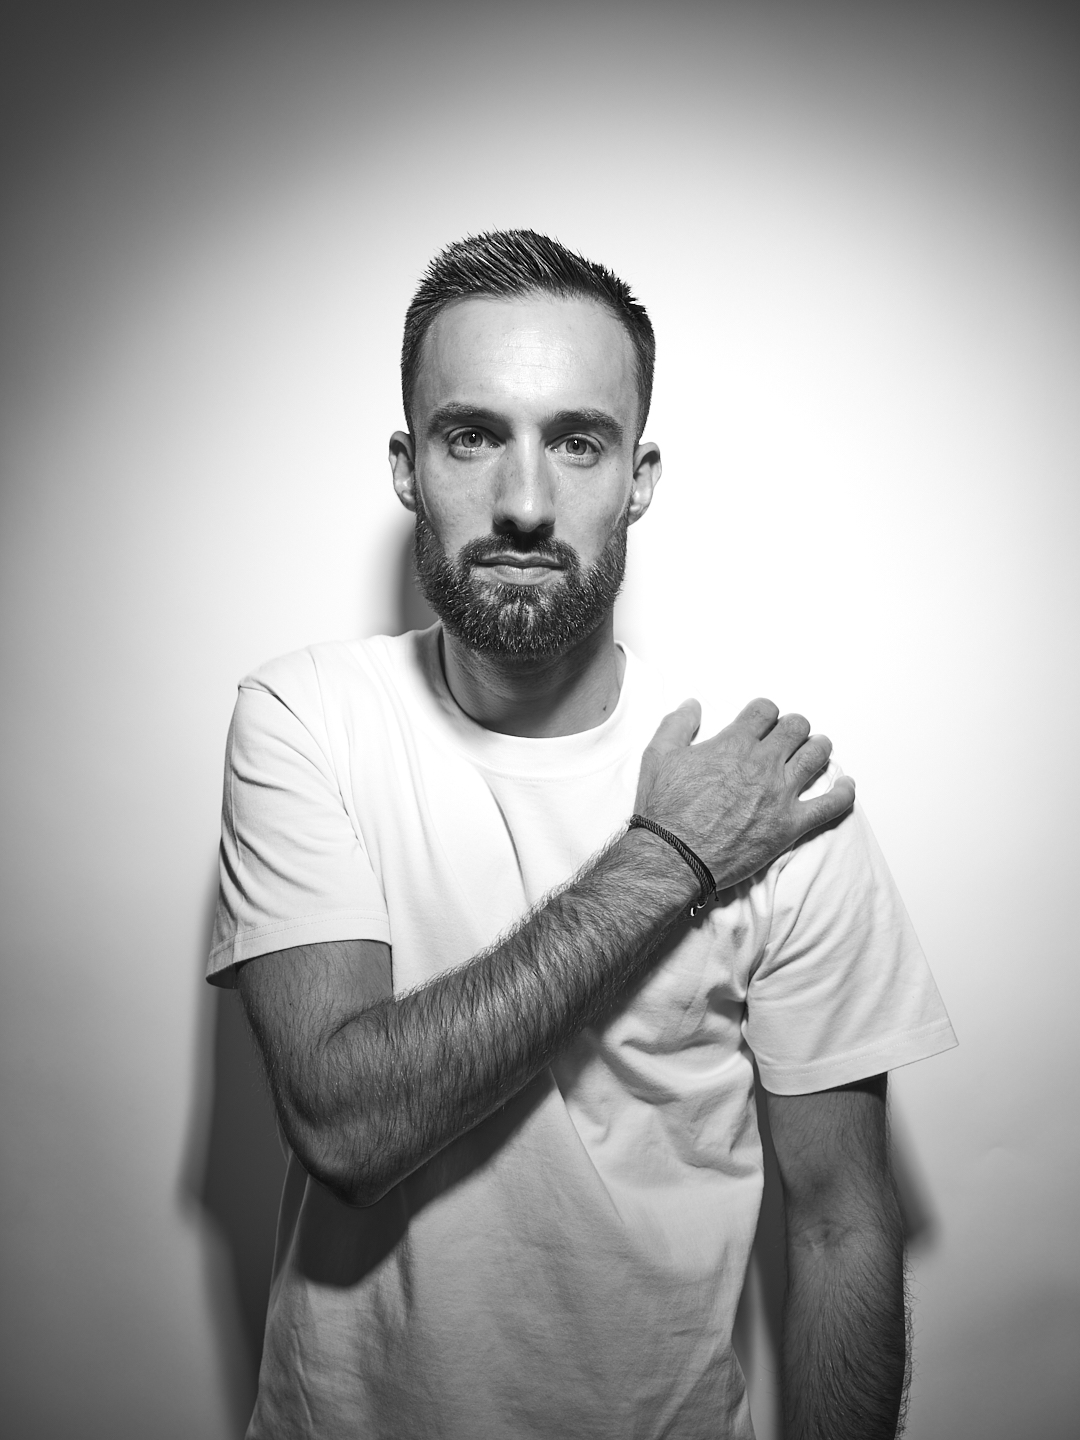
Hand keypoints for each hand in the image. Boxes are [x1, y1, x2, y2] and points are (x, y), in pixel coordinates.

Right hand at [634, 698, 855, 888]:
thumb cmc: (664, 809)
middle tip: (789, 735)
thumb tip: (692, 704)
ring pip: (817, 756)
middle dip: (794, 726)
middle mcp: (762, 763)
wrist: (673, 857)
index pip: (765, 710)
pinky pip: (831, 804)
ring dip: (818, 748)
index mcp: (734, 743)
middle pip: (796, 728)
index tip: (763, 720)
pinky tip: (845, 786)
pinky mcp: (790, 825)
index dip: (766, 712)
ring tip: (815, 750)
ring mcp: (780, 794)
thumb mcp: (657, 757)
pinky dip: (844, 793)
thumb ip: (676, 724)